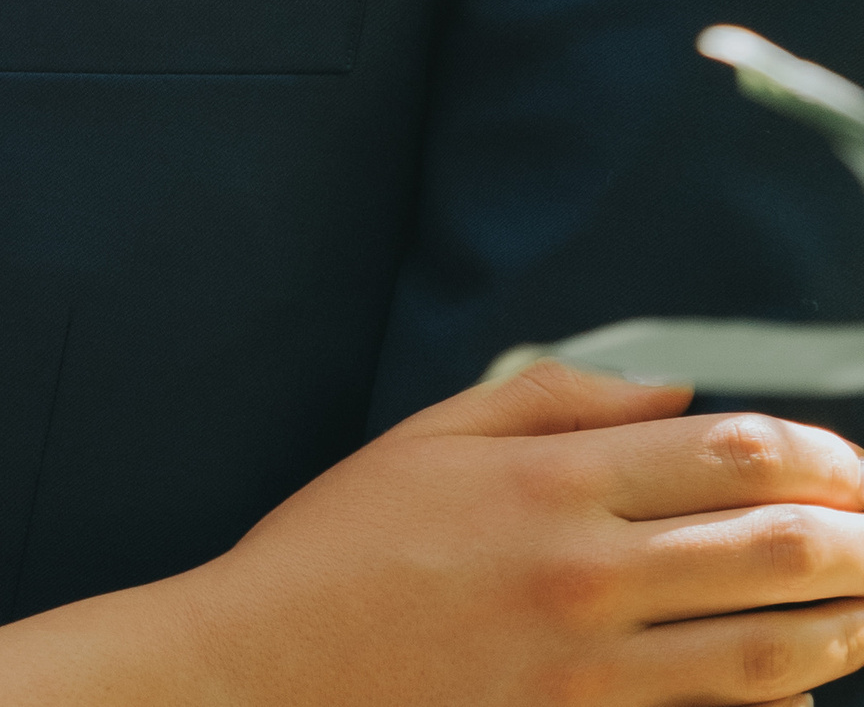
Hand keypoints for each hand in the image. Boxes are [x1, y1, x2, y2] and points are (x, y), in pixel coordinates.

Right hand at [174, 360, 863, 706]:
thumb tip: (669, 392)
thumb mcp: (429, 436)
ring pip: (770, 651)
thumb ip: (553, 396)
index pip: (729, 453)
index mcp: (549, 483)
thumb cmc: (336, 557)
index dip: (818, 453)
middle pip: (772, 547)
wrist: (265, 676)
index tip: (851, 462)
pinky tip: (801, 691)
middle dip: (858, 537)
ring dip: (846, 627)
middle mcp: (585, 573)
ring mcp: (592, 671)